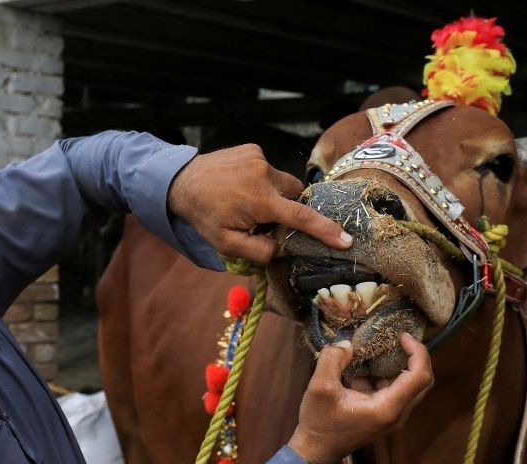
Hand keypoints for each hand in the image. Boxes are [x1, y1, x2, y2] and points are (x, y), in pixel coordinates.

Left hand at [167, 144, 352, 264]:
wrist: (181, 181)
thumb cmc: (204, 215)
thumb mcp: (226, 244)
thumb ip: (258, 251)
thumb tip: (282, 248)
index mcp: (260, 201)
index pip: (301, 217)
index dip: (325, 230)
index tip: (345, 239)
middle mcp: (264, 175)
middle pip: (295, 196)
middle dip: (288, 209)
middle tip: (266, 220)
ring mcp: (259, 158)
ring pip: (282, 183)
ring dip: (273, 195)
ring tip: (247, 202)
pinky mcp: (253, 149)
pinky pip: (268, 169)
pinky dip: (262, 181)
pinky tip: (241, 186)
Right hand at [287, 333, 432, 463]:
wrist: (315, 451)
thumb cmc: (319, 422)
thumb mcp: (320, 387)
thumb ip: (333, 360)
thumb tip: (347, 344)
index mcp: (388, 408)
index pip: (419, 377)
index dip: (417, 352)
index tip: (402, 335)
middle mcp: (396, 413)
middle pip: (422, 382)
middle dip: (416, 357)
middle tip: (400, 338)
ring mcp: (391, 416)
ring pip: (410, 386)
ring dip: (401, 364)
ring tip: (384, 346)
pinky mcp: (382, 414)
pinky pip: (394, 390)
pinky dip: (386, 374)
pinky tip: (366, 364)